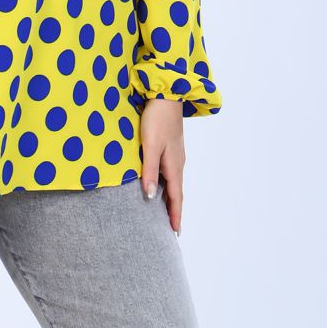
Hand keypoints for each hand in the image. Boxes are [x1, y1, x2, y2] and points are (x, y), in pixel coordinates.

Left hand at [139, 98, 184, 233]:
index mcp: (174, 165)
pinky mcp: (169, 145)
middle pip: (176, 191)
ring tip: (165, 210)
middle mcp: (177, 162)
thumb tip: (149, 196)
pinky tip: (160, 182)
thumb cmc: (157, 119)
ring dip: (170, 197)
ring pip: (173, 181)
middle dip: (174, 209)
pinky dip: (166, 183)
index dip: (175, 215)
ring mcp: (174, 153)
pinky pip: (169, 170)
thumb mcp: (150, 146)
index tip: (175, 233)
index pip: (176, 196)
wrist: (166, 94)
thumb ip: (149, 170)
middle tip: (171, 228)